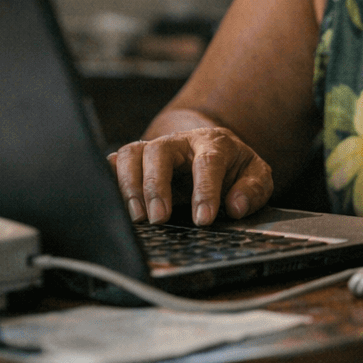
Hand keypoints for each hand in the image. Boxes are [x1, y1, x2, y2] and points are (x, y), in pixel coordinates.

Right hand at [108, 127, 272, 225]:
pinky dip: (107, 180)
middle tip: (159, 219)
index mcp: (213, 144)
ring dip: (129, 185)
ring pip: (130, 154)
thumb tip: (237, 206)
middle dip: (156, 185)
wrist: (210, 150)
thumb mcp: (256, 176)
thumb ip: (253, 190)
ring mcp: (153, 150)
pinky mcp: (134, 161)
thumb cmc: (233, 168)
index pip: (208, 162)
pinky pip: (112, 164)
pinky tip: (109, 202)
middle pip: (159, 151)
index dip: (205, 191)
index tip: (203, 219)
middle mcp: (179, 143)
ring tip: (137, 217)